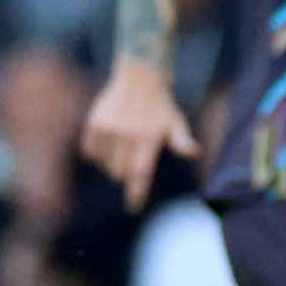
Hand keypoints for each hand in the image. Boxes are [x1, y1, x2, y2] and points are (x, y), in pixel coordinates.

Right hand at [84, 57, 198, 210]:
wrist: (139, 77)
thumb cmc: (161, 106)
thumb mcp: (176, 123)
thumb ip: (183, 141)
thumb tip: (195, 152)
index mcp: (148, 139)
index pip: (140, 174)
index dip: (136, 194)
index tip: (133, 207)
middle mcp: (127, 136)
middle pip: (121, 173)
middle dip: (127, 175)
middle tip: (132, 161)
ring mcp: (108, 130)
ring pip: (105, 165)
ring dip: (112, 165)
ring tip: (122, 148)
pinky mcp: (93, 124)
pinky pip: (90, 153)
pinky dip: (97, 155)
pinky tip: (108, 143)